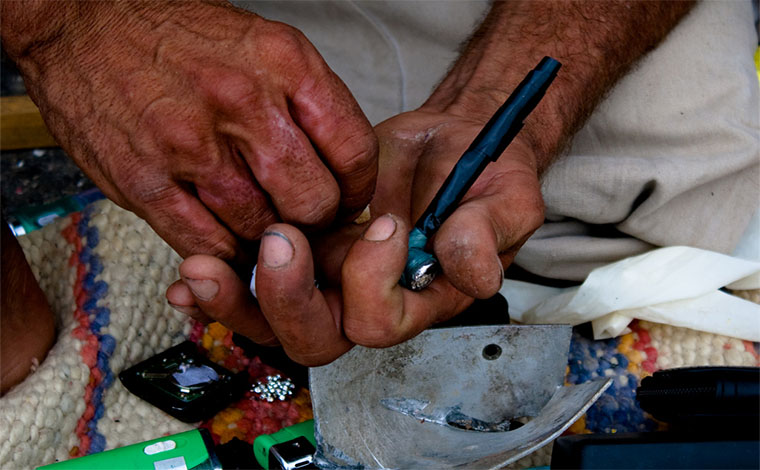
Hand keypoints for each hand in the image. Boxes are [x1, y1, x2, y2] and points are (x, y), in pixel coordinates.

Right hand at [3, 1, 376, 263]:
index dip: (358, 190)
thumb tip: (344, 171)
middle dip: (315, 223)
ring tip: (260, 226)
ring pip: (262, 230)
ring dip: (267, 240)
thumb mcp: (262, 44)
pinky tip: (225, 236)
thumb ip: (308, 104)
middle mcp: (242, 102)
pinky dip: (224, 254)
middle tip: (304, 221)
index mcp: (283, 62)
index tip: (347, 199)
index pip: (355, 151)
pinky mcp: (144, 182)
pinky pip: (208, 245)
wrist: (82, 24)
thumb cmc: (178, 38)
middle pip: (313, 201)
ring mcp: (190, 145)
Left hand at [166, 108, 544, 364]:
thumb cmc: (481, 174)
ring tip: (203, 267)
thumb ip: (488, 234)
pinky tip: (188, 274)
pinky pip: (251, 280)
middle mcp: (367, 300)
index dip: (372, 282)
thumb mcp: (505, 200)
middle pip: (315, 337)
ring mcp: (328, 277)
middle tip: (279, 241)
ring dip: (235, 298)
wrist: (448, 143)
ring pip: (272, 319)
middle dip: (287, 300)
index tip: (388, 223)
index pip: (378, 324)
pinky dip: (218, 281)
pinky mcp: (300, 249)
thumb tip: (467, 269)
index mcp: (418, 299)